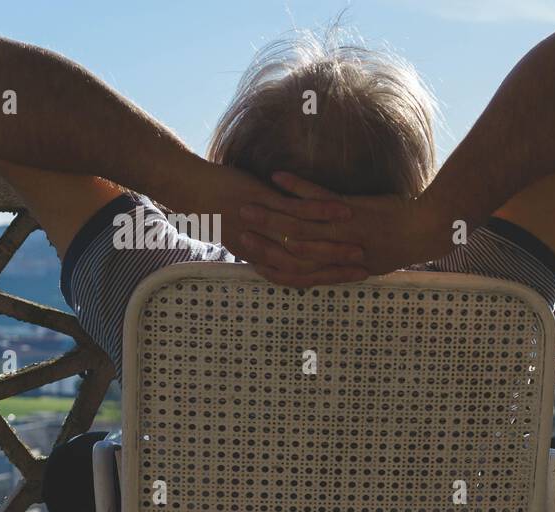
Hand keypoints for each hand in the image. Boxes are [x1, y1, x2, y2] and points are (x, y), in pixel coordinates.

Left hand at [190, 162, 368, 286]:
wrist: (189, 189)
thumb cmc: (214, 210)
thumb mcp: (240, 234)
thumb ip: (262, 245)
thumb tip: (280, 252)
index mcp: (256, 257)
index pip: (298, 275)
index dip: (325, 278)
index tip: (350, 279)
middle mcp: (261, 246)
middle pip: (306, 263)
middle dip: (337, 265)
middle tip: (365, 267)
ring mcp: (263, 225)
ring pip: (307, 239)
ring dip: (336, 241)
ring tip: (361, 241)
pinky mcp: (263, 203)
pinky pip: (299, 210)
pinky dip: (325, 211)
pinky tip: (345, 209)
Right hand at [237, 172, 455, 278]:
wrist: (426, 231)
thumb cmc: (398, 245)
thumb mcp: (366, 261)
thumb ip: (339, 262)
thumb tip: (317, 262)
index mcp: (337, 268)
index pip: (294, 273)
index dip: (267, 265)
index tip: (244, 256)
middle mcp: (336, 253)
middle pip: (288, 247)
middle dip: (259, 236)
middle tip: (232, 227)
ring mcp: (343, 232)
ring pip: (298, 224)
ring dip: (269, 212)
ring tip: (245, 201)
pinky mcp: (352, 210)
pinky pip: (319, 198)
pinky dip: (297, 187)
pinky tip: (277, 176)